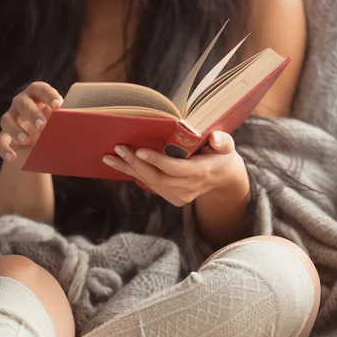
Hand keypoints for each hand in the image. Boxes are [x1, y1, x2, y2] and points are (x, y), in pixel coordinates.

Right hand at [0, 82, 61, 223]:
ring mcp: (11, 119)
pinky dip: (5, 149)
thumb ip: (72, 122)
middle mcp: (21, 104)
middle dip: (33, 114)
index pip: (40, 89)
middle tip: (44, 126)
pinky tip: (13, 158)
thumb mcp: (64, 125)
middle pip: (22, 103)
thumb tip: (95, 127)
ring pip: (6, 119)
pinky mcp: (4, 136)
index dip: (48, 95)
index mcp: (38, 96)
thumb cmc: (57, 129)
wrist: (42, 146)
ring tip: (27, 140)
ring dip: (16, 129)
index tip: (58, 106)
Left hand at [102, 131, 248, 205]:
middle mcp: (188, 188)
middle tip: (118, 148)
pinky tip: (119, 164)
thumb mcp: (226, 146)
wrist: (222, 178)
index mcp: (200, 173)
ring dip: (129, 170)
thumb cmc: (220, 155)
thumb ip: (223, 142)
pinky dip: (134, 175)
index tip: (140, 150)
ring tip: (109, 157)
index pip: (175, 168)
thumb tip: (215, 138)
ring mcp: (179, 196)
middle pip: (157, 178)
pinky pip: (151, 186)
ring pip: (150, 183)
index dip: (157, 160)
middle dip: (136, 164)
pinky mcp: (173, 198)